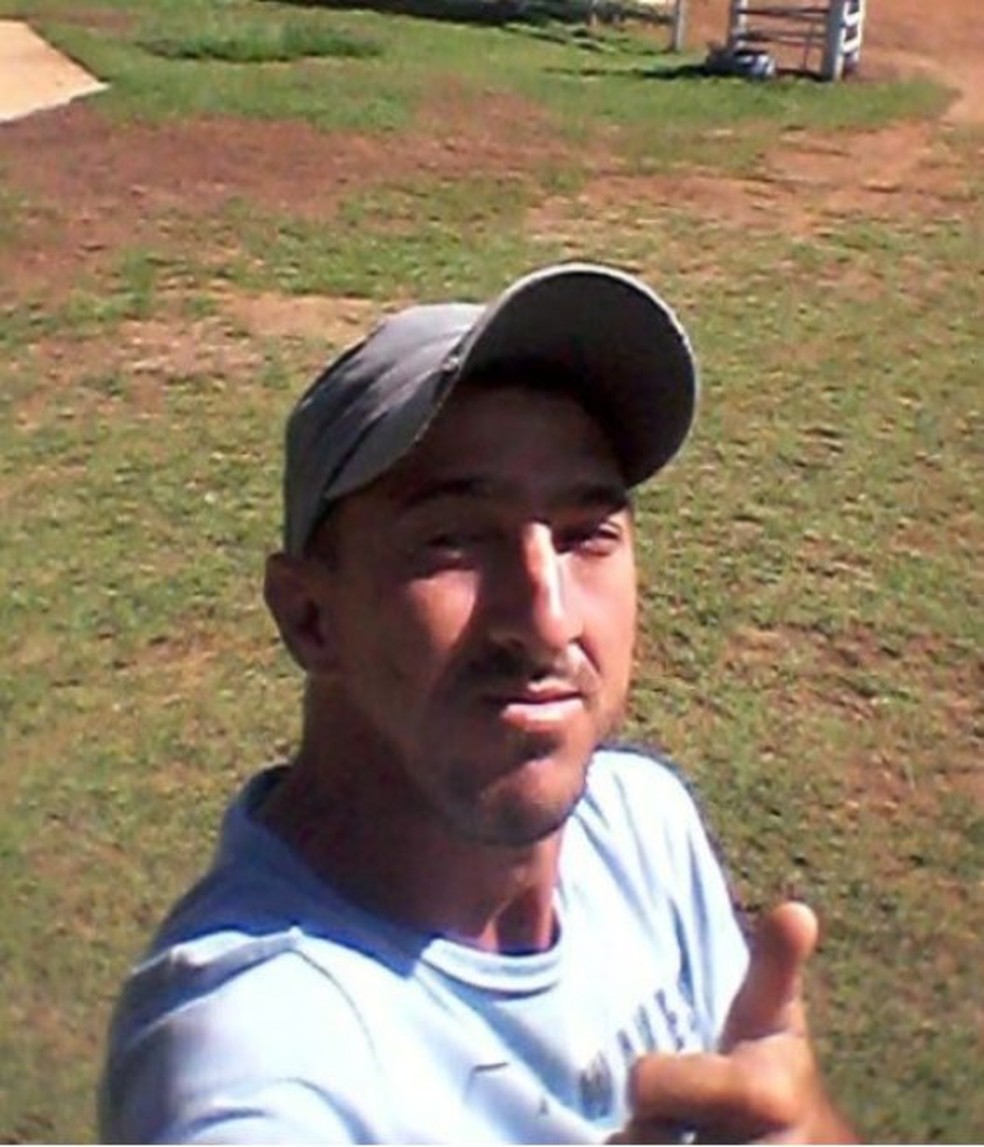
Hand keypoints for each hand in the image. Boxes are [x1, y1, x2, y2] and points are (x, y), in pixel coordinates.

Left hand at [612, 902, 857, 1143]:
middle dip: (648, 1140)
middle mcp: (764, 1146)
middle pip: (636, 1140)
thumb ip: (776, 969)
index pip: (649, 1084)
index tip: (676, 1090)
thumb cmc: (772, 1082)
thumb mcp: (772, 1026)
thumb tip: (798, 908)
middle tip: (684, 1134)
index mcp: (763, 1093)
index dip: (655, 1087)